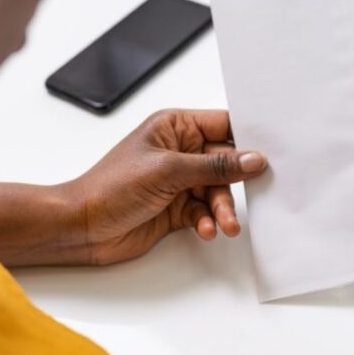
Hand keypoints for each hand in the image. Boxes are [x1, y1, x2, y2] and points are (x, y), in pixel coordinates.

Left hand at [57, 109, 267, 264]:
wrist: (81, 227)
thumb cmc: (110, 187)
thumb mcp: (168, 171)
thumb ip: (215, 166)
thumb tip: (253, 159)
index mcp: (175, 127)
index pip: (223, 125)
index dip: (248, 138)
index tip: (272, 151)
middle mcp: (179, 151)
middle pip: (226, 162)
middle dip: (236, 183)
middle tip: (251, 197)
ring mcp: (178, 180)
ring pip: (217, 191)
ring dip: (222, 208)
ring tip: (224, 224)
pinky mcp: (176, 207)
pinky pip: (204, 211)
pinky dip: (207, 221)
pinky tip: (203, 229)